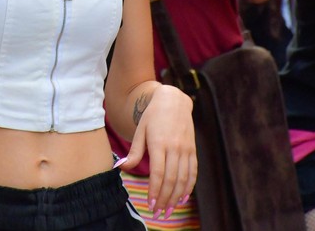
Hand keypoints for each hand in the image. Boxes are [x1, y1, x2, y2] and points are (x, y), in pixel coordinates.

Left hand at [115, 85, 196, 220]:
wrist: (173, 101)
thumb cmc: (152, 116)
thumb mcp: (140, 131)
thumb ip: (134, 151)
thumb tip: (122, 167)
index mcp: (159, 143)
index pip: (158, 173)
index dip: (155, 190)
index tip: (150, 204)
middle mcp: (175, 148)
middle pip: (171, 179)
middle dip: (165, 199)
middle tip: (158, 213)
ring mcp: (186, 149)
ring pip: (183, 179)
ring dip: (176, 197)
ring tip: (169, 210)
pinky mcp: (193, 150)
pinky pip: (193, 172)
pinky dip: (189, 187)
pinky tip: (183, 198)